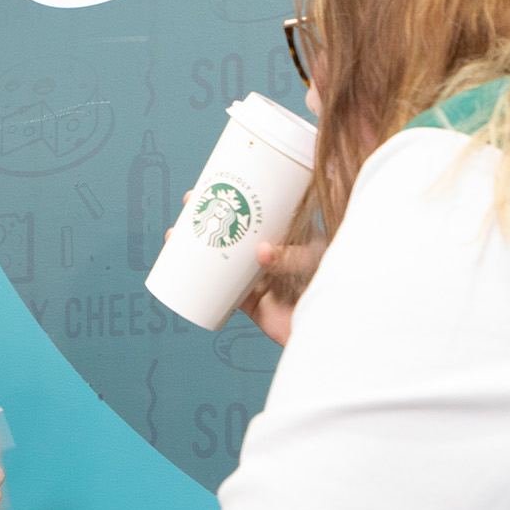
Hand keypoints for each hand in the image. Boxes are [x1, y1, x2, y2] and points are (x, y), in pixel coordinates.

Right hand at [168, 190, 326, 346]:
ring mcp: (259, 276)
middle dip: (209, 213)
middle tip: (189, 204)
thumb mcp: (315, 260)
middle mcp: (272, 252)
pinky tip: (181, 272)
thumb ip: (291, 256)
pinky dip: (200, 281)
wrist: (332, 330)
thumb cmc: (333, 288)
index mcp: (291, 233)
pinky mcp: (250, 302)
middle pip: (235, 228)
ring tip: (176, 234)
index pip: (263, 206)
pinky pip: (220, 289)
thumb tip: (260, 251)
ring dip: (197, 245)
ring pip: (223, 256)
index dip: (239, 192)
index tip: (217, 180)